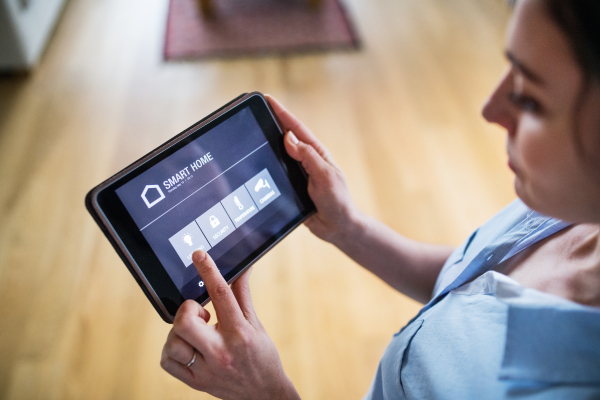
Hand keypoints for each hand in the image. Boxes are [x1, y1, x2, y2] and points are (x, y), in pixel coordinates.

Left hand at [161, 250, 299, 399]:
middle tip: (200, 314)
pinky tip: (187, 347)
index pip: (221, 295)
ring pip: (173, 342)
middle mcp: (221, 352)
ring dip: (179, 332)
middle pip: (185, 322)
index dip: (209, 271)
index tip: (199, 255)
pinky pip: (168, 361)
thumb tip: (241, 269)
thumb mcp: (257, 324)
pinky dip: (172, 350)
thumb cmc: (263, 357)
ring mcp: (206, 369)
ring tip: (195, 333)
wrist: (265, 395)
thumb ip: (243, 296)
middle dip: (187, 311)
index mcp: (240, 333)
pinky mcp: (195, 382)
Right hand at [266, 94, 360, 243]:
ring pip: (278, 154)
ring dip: (267, 143)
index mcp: (316, 153)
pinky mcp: (291, 186)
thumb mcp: (325, 176)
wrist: (337, 227)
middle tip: (256, 109)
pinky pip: (276, 172)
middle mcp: (306, 160)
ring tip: (252, 130)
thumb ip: (307, 157)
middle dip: (271, 122)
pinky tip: (256, 161)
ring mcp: (298, 173)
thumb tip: (289, 138)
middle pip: (285, 137)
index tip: (268, 99)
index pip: (296, 129)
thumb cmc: (337, 201)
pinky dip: (267, 164)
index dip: (282, 113)